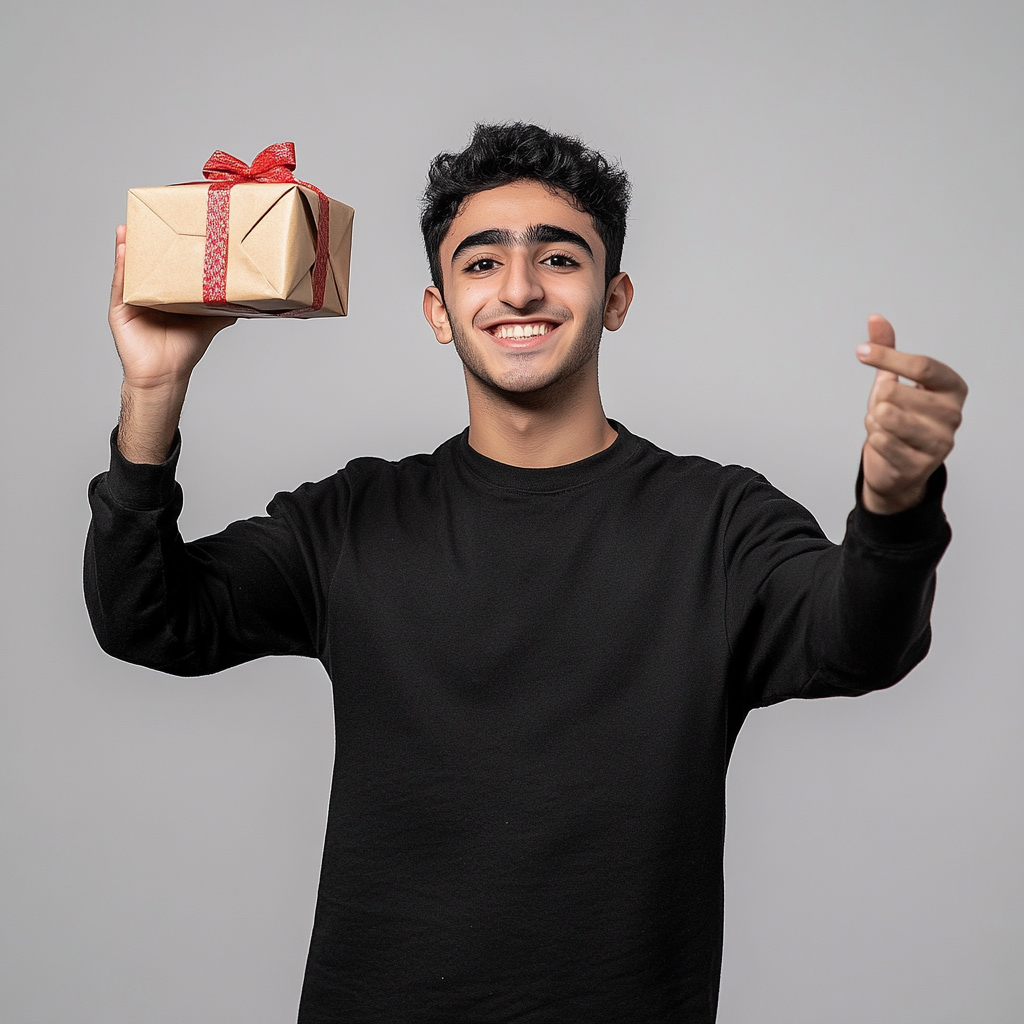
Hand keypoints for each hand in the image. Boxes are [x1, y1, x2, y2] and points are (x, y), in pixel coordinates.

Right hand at [109, 224, 235, 461]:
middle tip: (149, 215)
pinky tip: (125, 248)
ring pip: (130, 268)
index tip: (173, 223)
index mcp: (166, 292)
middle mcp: (147, 292)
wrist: (167, 374)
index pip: (165, 263)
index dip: (167, 245)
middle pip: (145, 261)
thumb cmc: (185, 350)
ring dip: (129, 246)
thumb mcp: (209, 322)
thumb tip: (250, 299)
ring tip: (131, 225)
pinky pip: (121, 284)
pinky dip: (122, 266)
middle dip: (145, 240)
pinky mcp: (120, 309)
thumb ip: (224, 308)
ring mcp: (132, 299)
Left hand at [856, 314, 966, 513]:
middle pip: (896, 393)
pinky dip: (873, 440)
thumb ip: (888, 349)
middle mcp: (953, 415)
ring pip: (885, 417)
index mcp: (953, 388)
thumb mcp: (893, 380)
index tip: (861, 352)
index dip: (888, 357)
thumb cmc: (898, 418)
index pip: (922, 365)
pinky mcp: (922, 465)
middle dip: (878, 401)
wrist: (897, 468)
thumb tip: (875, 318)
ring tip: (885, 427)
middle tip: (887, 411)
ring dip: (874, 421)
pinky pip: (880, 440)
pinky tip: (884, 444)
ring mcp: (940, 442)